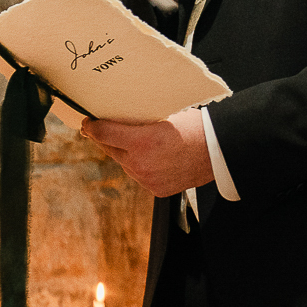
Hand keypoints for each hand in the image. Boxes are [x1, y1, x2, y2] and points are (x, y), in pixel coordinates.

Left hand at [82, 109, 214, 196]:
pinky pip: (140, 175)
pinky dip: (140, 166)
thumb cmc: (196, 128)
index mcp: (142, 141)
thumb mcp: (164, 116)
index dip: (92, 126)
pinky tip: (150, 157)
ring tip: (132, 142)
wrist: (219, 152)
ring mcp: (147, 179)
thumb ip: (140, 121)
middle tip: (101, 129)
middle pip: (110, 149)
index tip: (87, 122)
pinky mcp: (156, 189)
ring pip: (124, 164)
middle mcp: (140, 163)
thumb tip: (122, 118)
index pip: (103, 133)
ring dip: (124, 153)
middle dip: (105, 139)